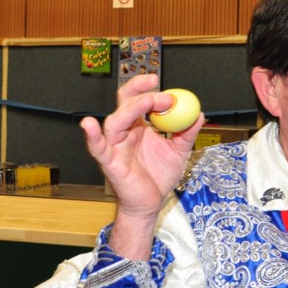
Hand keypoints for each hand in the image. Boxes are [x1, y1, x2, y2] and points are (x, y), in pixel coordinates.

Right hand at [80, 73, 204, 257]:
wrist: (151, 203)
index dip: (147, 89)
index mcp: (139, 126)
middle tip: (159, 90)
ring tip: (149, 102)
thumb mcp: (179, 151)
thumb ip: (188, 133)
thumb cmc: (158, 176)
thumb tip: (199, 114)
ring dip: (131, 109)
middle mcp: (125, 132)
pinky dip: (92, 136)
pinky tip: (89, 125)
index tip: (162, 84)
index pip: (138, 99)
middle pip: (124, 104)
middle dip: (140, 93)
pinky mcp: (110, 163)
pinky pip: (98, 148)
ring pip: (115, 121)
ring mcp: (115, 146)